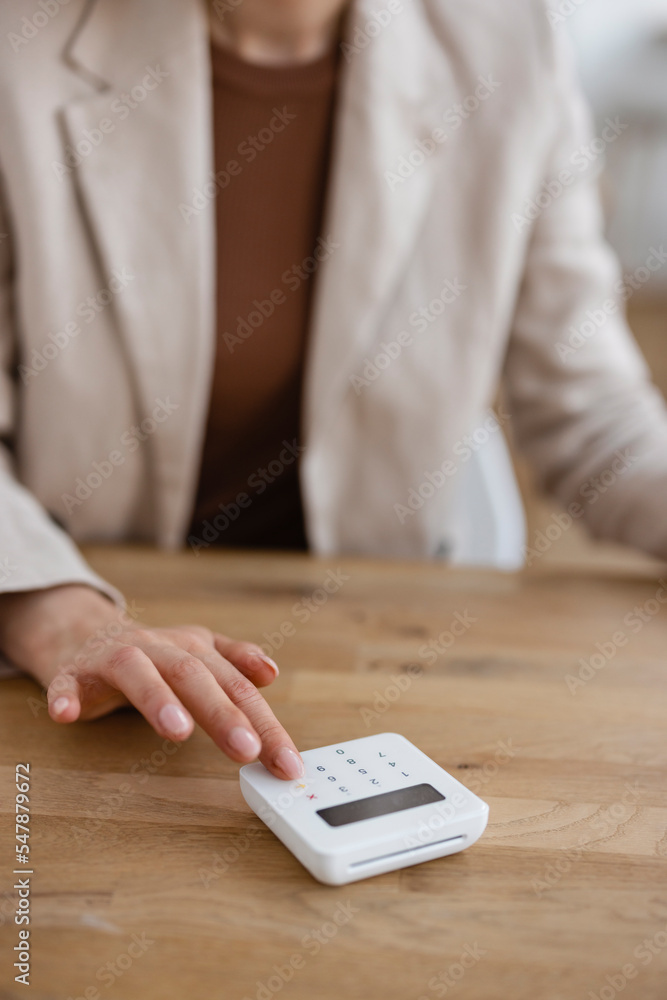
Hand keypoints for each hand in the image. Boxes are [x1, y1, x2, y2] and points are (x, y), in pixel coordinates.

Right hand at [0, 584, 303, 779]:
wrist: (85, 633)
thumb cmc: (152, 655)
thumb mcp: (199, 652)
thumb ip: (235, 663)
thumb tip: (271, 673)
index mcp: (194, 649)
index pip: (237, 687)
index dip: (265, 724)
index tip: (286, 763)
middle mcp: (158, 648)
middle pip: (194, 676)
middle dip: (222, 714)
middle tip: (247, 750)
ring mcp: (113, 659)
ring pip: (137, 672)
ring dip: (157, 699)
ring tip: (177, 731)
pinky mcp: (72, 673)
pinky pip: (66, 684)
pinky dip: (66, 697)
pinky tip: (66, 715)